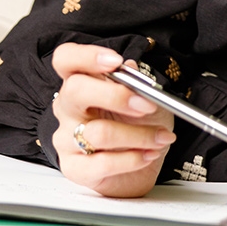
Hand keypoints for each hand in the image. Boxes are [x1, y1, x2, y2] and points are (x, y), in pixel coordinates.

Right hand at [50, 43, 175, 197]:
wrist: (141, 165)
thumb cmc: (139, 127)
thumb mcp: (145, 99)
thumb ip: (135, 83)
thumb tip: (130, 69)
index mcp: (82, 83)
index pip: (66, 59)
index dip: (86, 56)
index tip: (115, 61)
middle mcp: (68, 109)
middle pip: (75, 90)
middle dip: (117, 95)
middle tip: (147, 105)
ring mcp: (66, 139)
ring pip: (98, 132)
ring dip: (139, 135)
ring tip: (161, 137)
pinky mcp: (74, 169)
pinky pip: (102, 163)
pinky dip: (133, 159)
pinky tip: (148, 155)